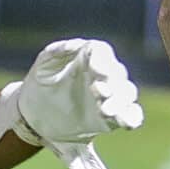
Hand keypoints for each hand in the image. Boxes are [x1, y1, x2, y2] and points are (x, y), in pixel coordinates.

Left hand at [17, 38, 143, 144]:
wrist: (38, 114)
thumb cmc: (41, 81)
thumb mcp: (44, 64)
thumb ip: (57, 51)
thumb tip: (75, 45)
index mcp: (86, 57)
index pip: (102, 52)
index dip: (103, 59)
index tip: (96, 70)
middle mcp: (102, 75)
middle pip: (117, 72)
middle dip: (112, 82)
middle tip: (98, 91)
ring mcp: (110, 95)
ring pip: (126, 93)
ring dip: (120, 101)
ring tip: (104, 110)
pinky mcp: (112, 117)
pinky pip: (131, 115)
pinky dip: (132, 117)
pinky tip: (126, 123)